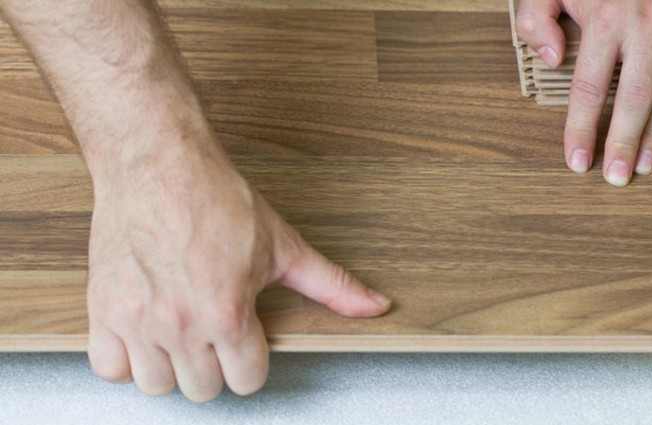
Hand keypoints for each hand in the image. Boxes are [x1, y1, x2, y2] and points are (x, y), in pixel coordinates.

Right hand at [86, 143, 390, 401]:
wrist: (158, 163)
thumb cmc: (216, 198)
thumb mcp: (284, 245)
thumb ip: (331, 284)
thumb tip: (375, 305)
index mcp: (227, 313)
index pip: (248, 381)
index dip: (254, 360)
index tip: (248, 339)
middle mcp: (180, 324)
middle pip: (204, 390)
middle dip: (217, 365)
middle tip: (216, 333)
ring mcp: (136, 320)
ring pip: (157, 386)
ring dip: (174, 366)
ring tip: (183, 334)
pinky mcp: (103, 309)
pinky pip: (109, 368)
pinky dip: (126, 359)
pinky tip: (146, 333)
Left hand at [516, 0, 651, 184]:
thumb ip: (537, 18)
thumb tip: (552, 60)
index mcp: (605, 20)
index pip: (590, 90)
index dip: (582, 131)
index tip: (577, 163)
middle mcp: (647, 28)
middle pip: (636, 100)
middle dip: (625, 144)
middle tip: (617, 178)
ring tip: (648, 164)